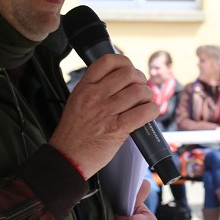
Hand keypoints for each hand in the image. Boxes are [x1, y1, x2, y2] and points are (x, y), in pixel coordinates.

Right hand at [49, 54, 158, 178]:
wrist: (68, 157)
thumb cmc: (74, 132)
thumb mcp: (77, 102)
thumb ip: (94, 89)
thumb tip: (120, 81)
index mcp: (84, 87)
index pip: (108, 61)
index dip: (125, 62)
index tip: (129, 70)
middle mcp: (95, 96)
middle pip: (128, 74)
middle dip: (141, 79)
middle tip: (141, 88)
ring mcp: (106, 112)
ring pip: (138, 92)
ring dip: (148, 96)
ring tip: (145, 102)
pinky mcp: (117, 129)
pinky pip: (143, 113)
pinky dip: (152, 111)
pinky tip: (149, 113)